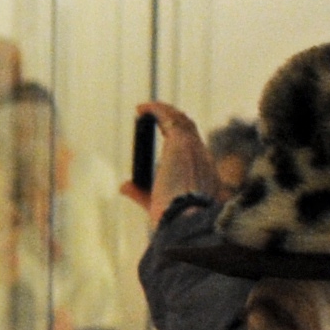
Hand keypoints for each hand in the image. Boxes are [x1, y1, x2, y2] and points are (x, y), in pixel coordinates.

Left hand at [120, 102, 212, 219]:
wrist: (186, 220)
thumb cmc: (174, 219)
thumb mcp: (155, 204)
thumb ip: (140, 193)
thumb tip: (123, 185)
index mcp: (205, 176)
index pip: (195, 152)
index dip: (181, 142)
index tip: (167, 138)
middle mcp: (203, 159)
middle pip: (190, 132)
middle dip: (174, 122)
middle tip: (156, 118)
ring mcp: (193, 149)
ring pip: (182, 122)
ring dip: (164, 113)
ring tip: (147, 110)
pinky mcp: (181, 142)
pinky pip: (169, 118)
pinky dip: (156, 110)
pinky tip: (141, 109)